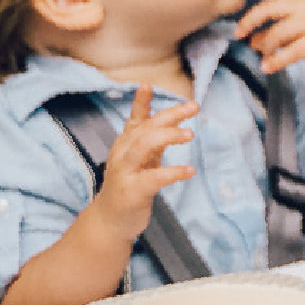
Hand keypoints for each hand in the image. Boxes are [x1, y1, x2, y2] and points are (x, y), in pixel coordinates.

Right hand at [92, 84, 196, 241]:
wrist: (110, 221)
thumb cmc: (129, 185)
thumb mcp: (140, 159)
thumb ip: (153, 139)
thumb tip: (173, 119)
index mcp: (126, 144)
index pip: (134, 118)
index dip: (140, 102)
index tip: (146, 84)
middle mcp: (122, 154)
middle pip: (145, 128)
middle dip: (170, 115)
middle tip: (193, 107)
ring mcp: (125, 172)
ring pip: (144, 146)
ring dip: (168, 136)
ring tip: (190, 133)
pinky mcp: (133, 192)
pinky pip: (154, 178)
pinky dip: (173, 172)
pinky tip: (189, 170)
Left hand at [234, 0, 304, 76]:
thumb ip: (279, 25)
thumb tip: (253, 39)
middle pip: (269, 9)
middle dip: (250, 21)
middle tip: (239, 33)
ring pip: (276, 33)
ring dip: (264, 46)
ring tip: (261, 55)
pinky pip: (289, 52)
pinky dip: (275, 61)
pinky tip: (267, 66)